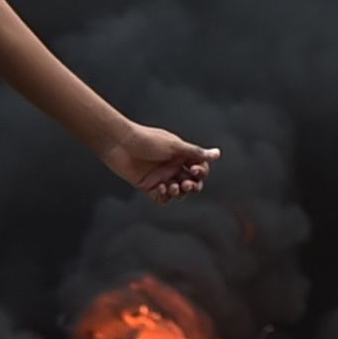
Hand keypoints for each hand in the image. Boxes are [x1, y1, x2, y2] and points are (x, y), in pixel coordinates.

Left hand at [103, 123, 219, 200]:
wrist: (120, 144)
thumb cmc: (147, 140)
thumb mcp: (175, 146)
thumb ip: (196, 153)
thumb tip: (217, 153)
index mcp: (181, 155)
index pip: (199, 167)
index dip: (201, 172)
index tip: (196, 170)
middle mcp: (172, 166)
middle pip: (191, 182)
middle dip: (192, 186)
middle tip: (186, 184)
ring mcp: (160, 177)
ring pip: (177, 192)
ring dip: (179, 192)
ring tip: (172, 187)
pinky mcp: (148, 186)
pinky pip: (161, 198)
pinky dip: (164, 197)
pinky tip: (161, 188)